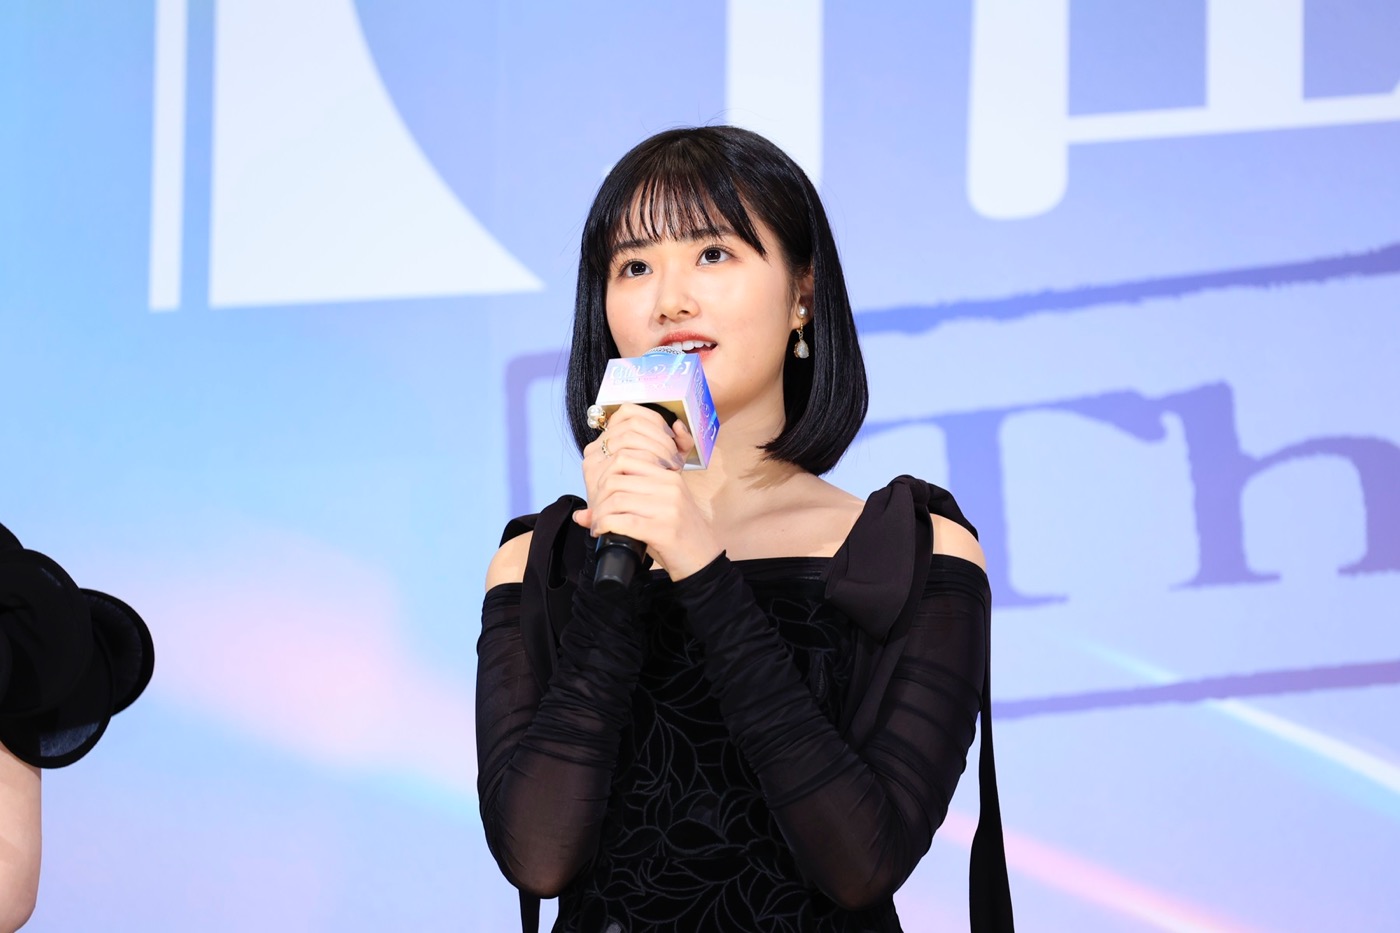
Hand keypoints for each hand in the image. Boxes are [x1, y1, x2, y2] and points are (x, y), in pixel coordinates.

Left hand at [574, 407, 720, 578]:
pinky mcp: (663, 530)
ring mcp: (668, 508)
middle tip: (595, 514)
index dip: (604, 476)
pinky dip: (604, 526)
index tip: (599, 496)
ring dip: (599, 514)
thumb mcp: (655, 512)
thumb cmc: (678, 536)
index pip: (626, 459)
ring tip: (597, 525)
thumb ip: (624, 505)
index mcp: (669, 477)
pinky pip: (622, 522)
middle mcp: (670, 487)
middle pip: (616, 479)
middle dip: (598, 497)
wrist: (703, 561)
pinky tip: (601, 533)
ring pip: (616, 500)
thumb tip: (580, 515)